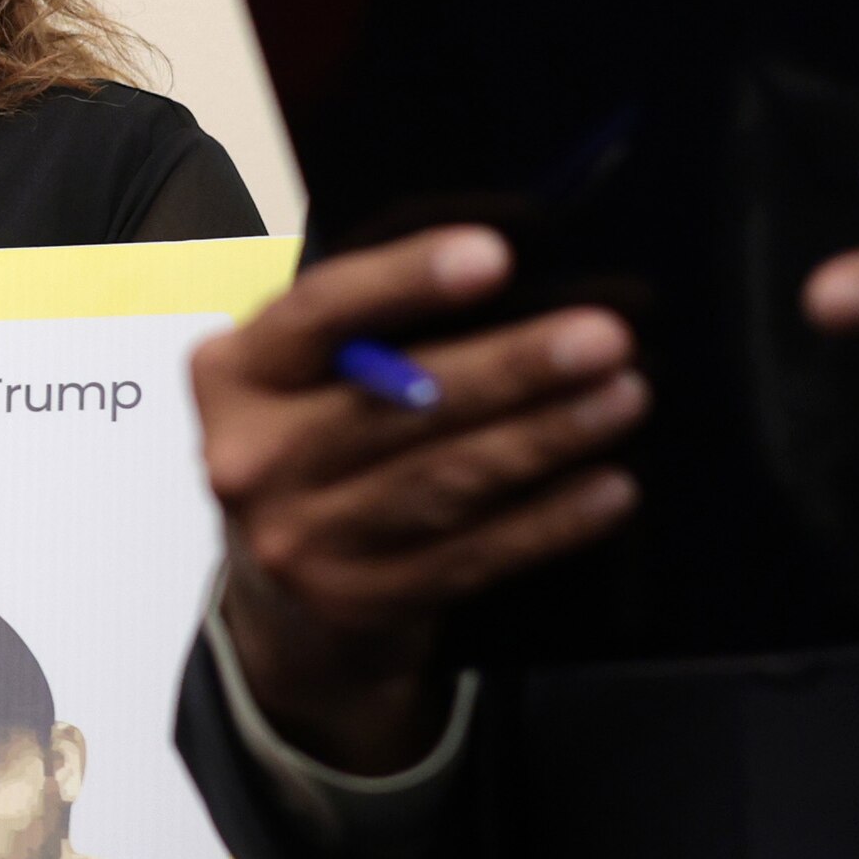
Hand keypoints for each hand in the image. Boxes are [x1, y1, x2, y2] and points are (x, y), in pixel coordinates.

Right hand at [194, 227, 643, 769]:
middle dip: (513, 366)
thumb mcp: (306, 379)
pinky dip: (547, 521)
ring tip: (623, 397)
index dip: (405, 280)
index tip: (494, 255)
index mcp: (234, 374)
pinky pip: (471, 556)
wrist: (285, 603)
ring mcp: (299, 540)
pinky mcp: (357, 602)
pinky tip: (608, 488)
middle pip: (399, 404)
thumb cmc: (317, 449)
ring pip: (443, 480)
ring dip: (545, 437)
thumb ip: (371, 333)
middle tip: (603, 337)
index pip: (320, 312)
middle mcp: (251, 458)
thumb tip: (513, 275)